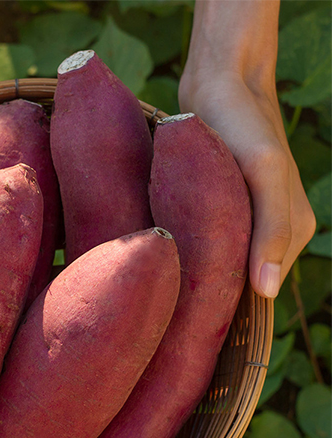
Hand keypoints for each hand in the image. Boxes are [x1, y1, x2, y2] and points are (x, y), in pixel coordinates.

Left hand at [178, 0, 315, 298]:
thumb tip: (267, 291)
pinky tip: (166, 267)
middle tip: (169, 319)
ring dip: (195, 279)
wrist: (218, 86)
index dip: (229, 312)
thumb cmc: (244, 125)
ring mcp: (245, 222)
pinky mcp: (221, 211)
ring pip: (221, 267)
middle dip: (209, 299)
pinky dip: (189, 257)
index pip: (261, 292)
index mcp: (290, 232)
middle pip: (240, 284)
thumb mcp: (263, 172)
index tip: (191, 334)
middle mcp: (269, 233)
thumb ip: (272, 228)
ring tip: (164, 296)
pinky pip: (207, 246)